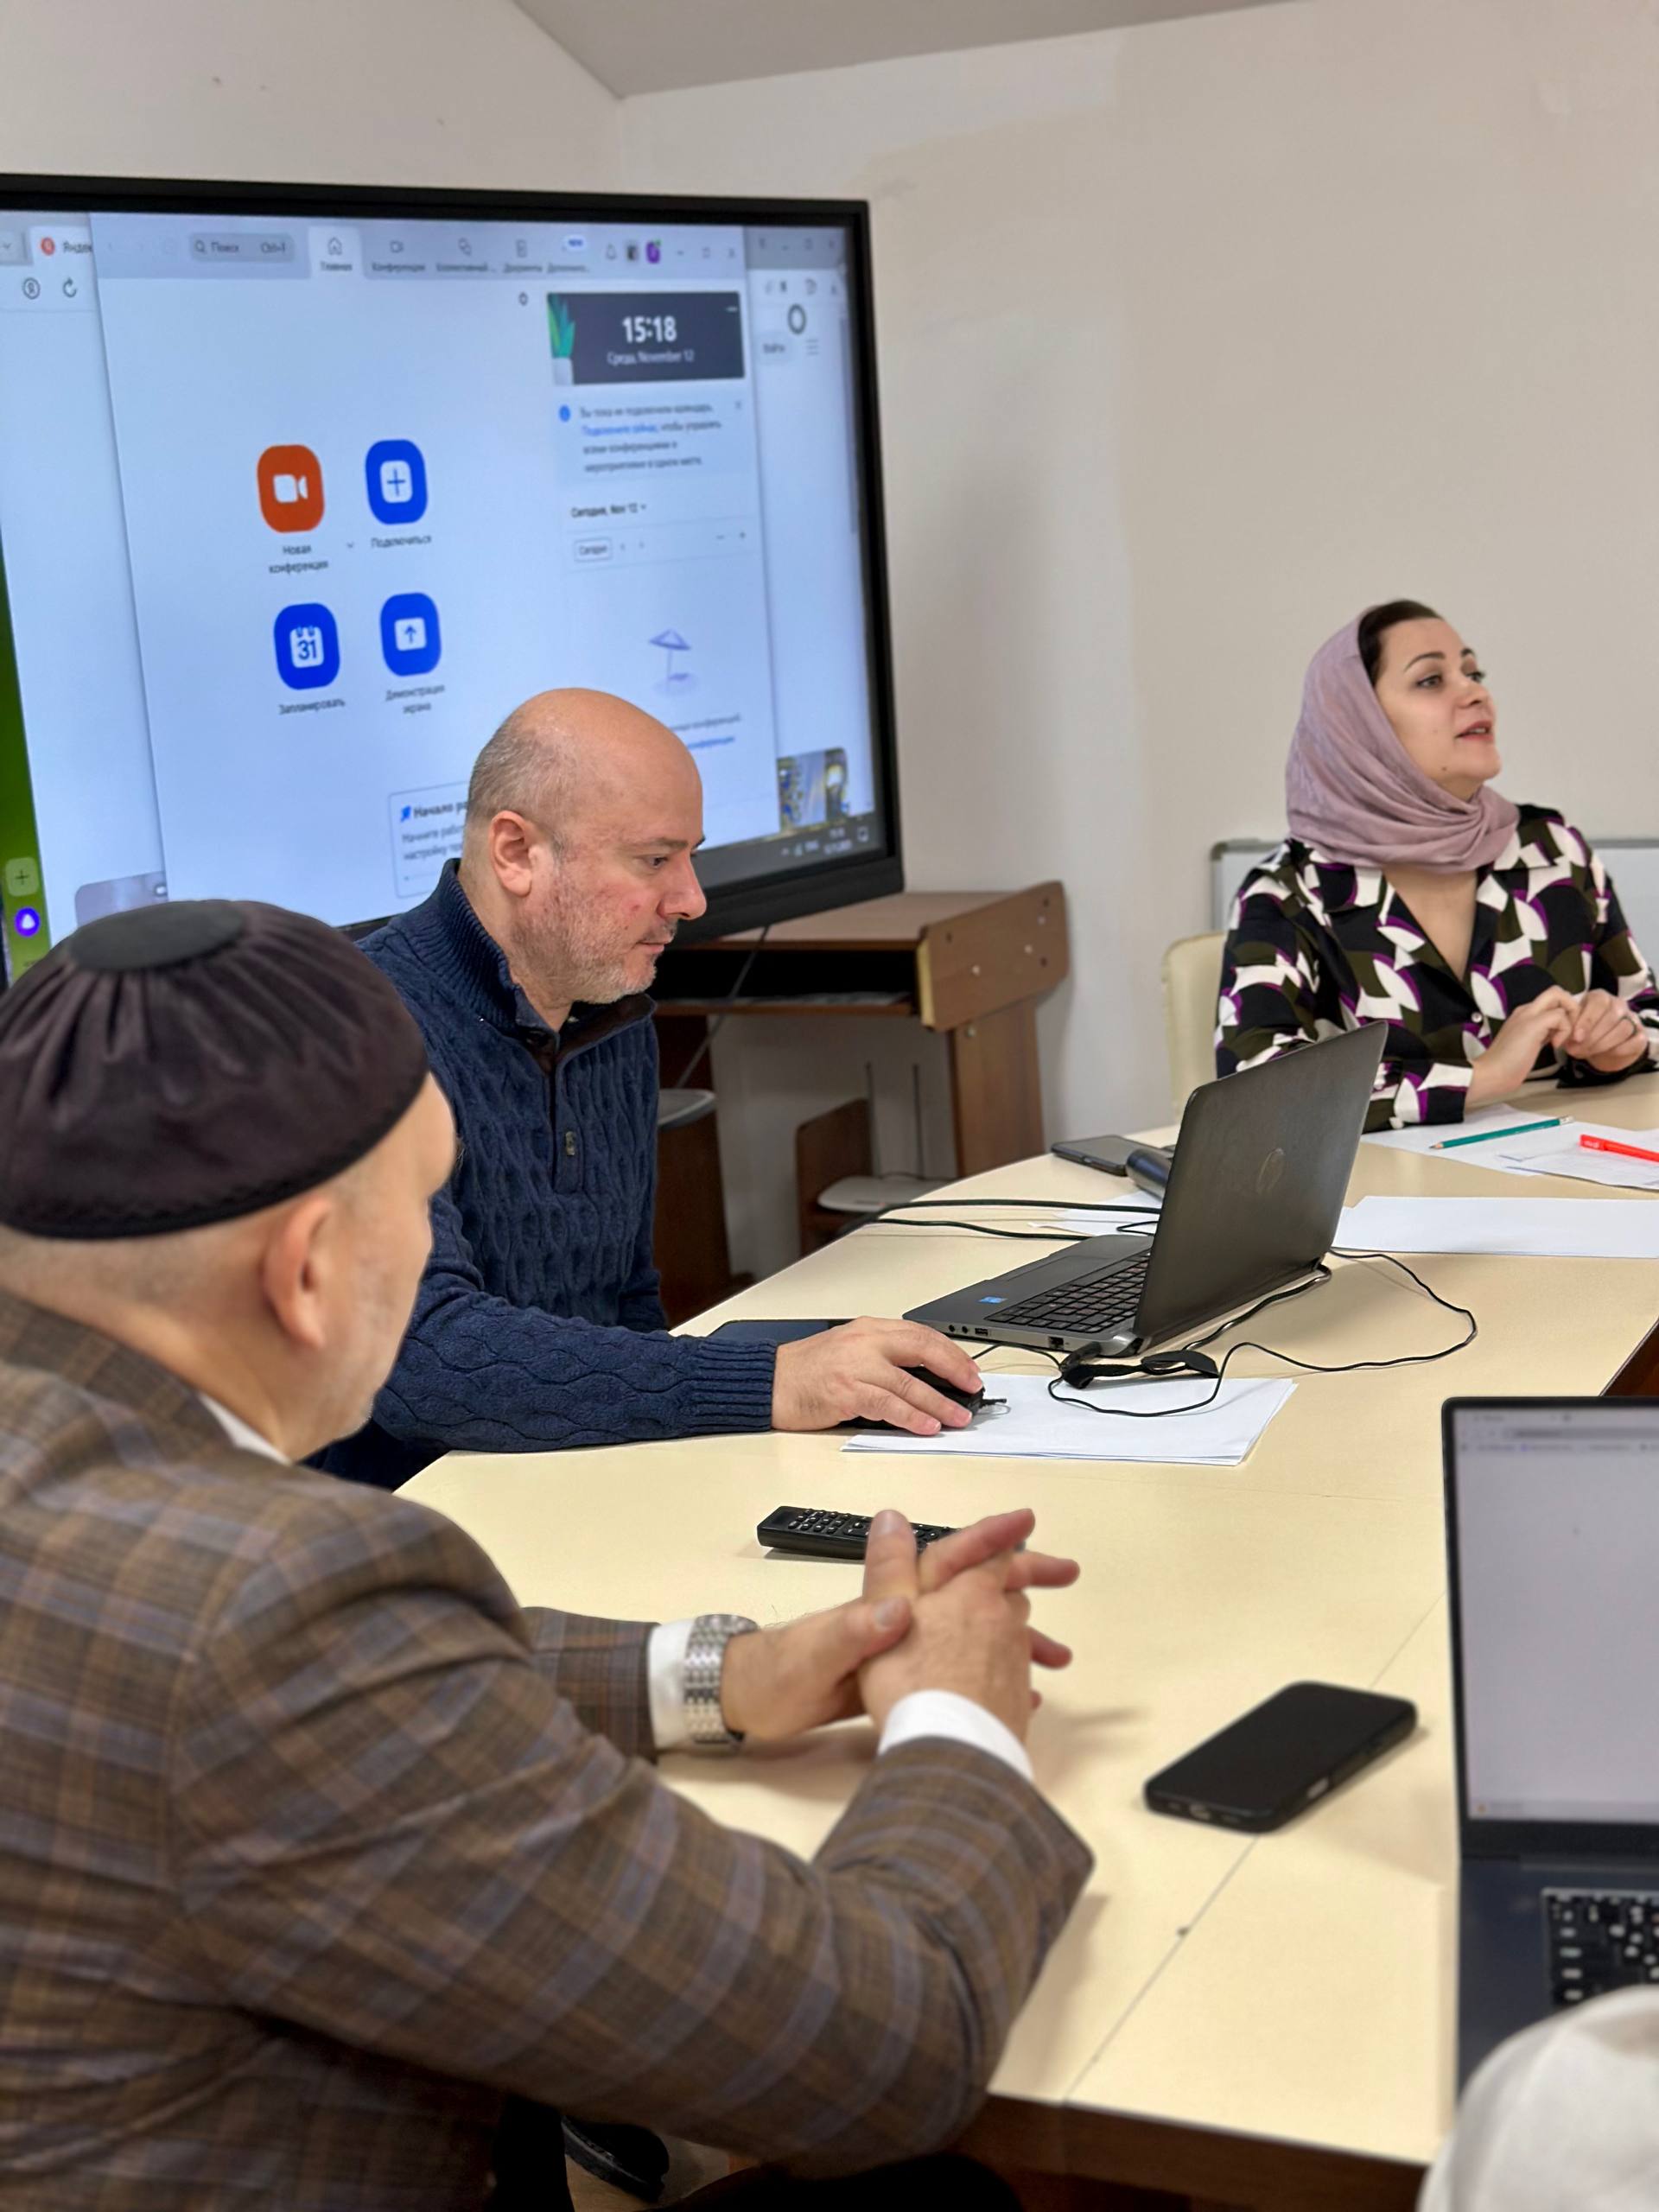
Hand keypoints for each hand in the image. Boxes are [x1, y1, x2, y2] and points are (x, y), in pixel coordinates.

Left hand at [719, 1508, 1078, 1742]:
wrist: (743, 1707)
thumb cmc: (773, 1675)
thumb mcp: (814, 1654)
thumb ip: (857, 1629)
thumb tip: (901, 1605)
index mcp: (881, 1600)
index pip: (942, 1558)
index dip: (985, 1540)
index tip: (1028, 1525)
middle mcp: (897, 1616)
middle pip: (969, 1587)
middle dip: (1019, 1577)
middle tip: (1066, 1573)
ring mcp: (900, 1646)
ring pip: (971, 1630)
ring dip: (1015, 1634)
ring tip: (1060, 1654)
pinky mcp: (898, 1680)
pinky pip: (958, 1670)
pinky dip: (992, 1677)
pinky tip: (1020, 1694)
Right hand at [771, 1317, 986, 1435]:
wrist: (769, 1381)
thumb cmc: (806, 1370)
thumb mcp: (849, 1350)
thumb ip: (883, 1357)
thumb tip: (925, 1379)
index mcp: (868, 1329)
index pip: (920, 1334)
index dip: (950, 1352)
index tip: (969, 1368)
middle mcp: (865, 1342)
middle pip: (922, 1349)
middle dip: (955, 1368)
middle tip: (974, 1386)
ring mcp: (856, 1367)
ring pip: (910, 1382)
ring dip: (940, 1402)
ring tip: (960, 1415)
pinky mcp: (846, 1392)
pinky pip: (889, 1405)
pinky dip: (913, 1416)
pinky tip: (928, 1425)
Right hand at [858, 1509, 1074, 1744]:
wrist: (948, 1749)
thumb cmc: (909, 1679)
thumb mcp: (885, 1615)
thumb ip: (890, 1566)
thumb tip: (891, 1517)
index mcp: (970, 1592)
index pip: (993, 1552)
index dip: (1004, 1535)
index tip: (1028, 1520)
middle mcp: (1000, 1621)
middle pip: (1015, 1592)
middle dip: (1032, 1578)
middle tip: (1066, 1571)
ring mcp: (1013, 1662)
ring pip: (1022, 1635)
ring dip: (1032, 1633)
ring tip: (1054, 1648)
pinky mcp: (1015, 1699)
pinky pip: (1020, 1678)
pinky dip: (1019, 1676)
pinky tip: (1025, 1694)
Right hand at [1466, 987, 1580, 1107]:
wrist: (1492, 1073)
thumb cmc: (1507, 1066)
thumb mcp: (1528, 1045)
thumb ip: (1541, 1035)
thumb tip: (1556, 1034)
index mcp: (1523, 1015)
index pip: (1551, 1001)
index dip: (1564, 1012)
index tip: (1562, 1033)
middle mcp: (1526, 1010)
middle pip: (1556, 991)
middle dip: (1572, 1007)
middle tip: (1571, 1029)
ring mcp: (1528, 1014)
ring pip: (1559, 996)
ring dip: (1570, 1019)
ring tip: (1561, 1039)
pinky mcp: (1533, 1023)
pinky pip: (1559, 1015)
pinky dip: (1565, 1029)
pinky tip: (1554, 1045)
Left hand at [1562, 988, 1649, 1073]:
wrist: (1599, 1049)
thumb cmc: (1582, 1034)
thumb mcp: (1572, 1027)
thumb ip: (1569, 1027)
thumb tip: (1565, 1035)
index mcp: (1600, 997)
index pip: (1598, 1002)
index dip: (1587, 1020)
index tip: (1576, 1037)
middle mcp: (1618, 1004)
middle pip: (1613, 1014)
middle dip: (1593, 1035)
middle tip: (1578, 1049)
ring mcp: (1632, 1019)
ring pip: (1624, 1028)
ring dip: (1604, 1044)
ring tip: (1587, 1053)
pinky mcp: (1640, 1035)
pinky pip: (1635, 1040)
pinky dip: (1619, 1049)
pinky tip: (1605, 1054)